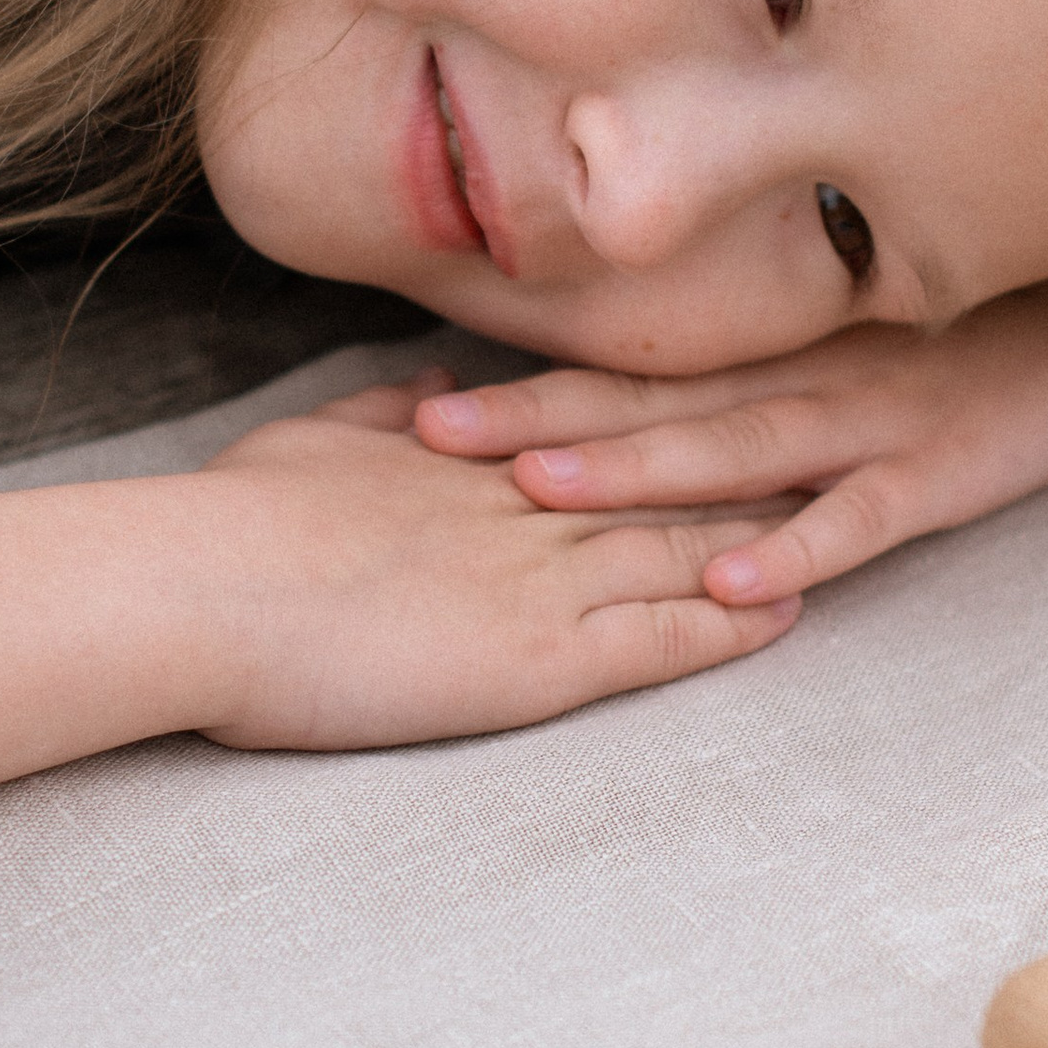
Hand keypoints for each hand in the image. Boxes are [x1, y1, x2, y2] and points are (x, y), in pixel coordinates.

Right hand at [194, 371, 799, 749]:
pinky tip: (788, 614)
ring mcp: (541, 577)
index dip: (674, 417)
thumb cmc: (231, 520)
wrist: (199, 586)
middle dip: (753, 463)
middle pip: (666, 477)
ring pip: (683, 548)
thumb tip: (434, 389)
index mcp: (475, 458)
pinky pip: (662, 638)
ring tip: (849, 518)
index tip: (738, 395)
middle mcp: (526, 505)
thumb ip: (384, 413)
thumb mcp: (315, 443)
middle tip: (839, 436)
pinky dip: (729, 623)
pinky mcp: (542, 657)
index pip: (601, 432)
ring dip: (768, 538)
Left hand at [413, 292, 1047, 605]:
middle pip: (651, 406)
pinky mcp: (940, 470)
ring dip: (637, 472)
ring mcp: (867, 425)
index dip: (527, 386)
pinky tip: (727, 580)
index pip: (628, 375)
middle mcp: (797, 382)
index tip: (417, 402)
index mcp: (766, 357)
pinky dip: (793, 545)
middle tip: (431, 435)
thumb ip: (743, 372)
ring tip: (540, 488)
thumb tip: (621, 406)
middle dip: (540, 422)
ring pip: (733, 452)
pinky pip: (858, 515)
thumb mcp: (840, 340)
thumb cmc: (959, 335)